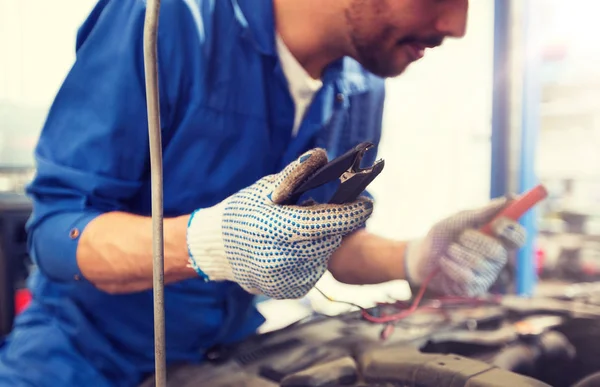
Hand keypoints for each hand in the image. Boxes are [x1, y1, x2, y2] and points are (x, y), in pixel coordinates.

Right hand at [186, 149, 373, 298]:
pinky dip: (310, 258)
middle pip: (330, 239)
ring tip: (302, 230)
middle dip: (335, 225)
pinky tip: (295, 249)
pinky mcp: (287, 291)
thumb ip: (296, 173)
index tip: (367, 204)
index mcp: (276, 229)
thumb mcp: (265, 188)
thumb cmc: (242, 212)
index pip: (327, 222)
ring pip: (323, 256)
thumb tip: (323, 156)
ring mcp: (285, 279)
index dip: (352, 213)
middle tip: (323, 212)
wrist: (216, 249)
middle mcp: (282, 259)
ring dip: (322, 241)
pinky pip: (313, 271)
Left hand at [404, 198, 526, 296]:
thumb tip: (510, 199)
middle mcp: (496, 258)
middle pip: (499, 252)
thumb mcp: (458, 220)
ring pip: (480, 264)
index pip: (518, 237)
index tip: (497, 224)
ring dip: (458, 253)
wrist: (421, 258)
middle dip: (475, 242)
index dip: (512, 231)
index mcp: (496, 239)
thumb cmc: (441, 237)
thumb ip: (482, 212)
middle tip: (461, 237)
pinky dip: (451, 266)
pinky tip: (444, 263)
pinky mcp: (474, 288)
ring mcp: (486, 274)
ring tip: (449, 250)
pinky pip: (467, 277)